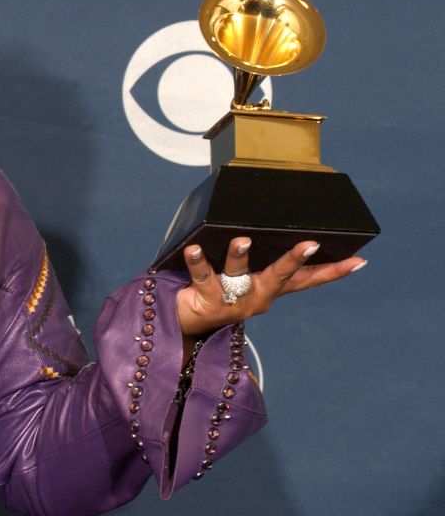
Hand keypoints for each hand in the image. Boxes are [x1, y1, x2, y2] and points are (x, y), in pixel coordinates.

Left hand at [176, 237, 366, 337]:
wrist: (187, 322)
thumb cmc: (217, 289)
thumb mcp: (242, 275)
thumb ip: (254, 256)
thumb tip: (261, 222)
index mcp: (270, 289)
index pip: (307, 279)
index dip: (333, 271)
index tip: (358, 260)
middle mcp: (256, 296)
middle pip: (279, 276)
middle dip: (295, 260)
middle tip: (310, 244)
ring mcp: (233, 301)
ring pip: (238, 274)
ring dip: (241, 255)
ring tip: (242, 240)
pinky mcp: (207, 301)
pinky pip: (203, 276)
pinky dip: (198, 260)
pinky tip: (194, 247)